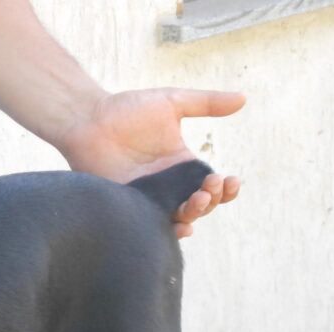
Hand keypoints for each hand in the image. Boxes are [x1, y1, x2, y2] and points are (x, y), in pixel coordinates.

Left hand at [56, 88, 245, 237]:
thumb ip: (206, 103)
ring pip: (179, 217)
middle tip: (211, 186)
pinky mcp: (128, 206)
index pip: (211, 185)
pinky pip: (150, 224)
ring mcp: (148, 197)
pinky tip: (180, 227)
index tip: (231, 180)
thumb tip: (244, 99)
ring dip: (195, 213)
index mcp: (182, 166)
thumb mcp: (172, 102)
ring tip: (197, 201)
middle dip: (212, 200)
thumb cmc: (127, 109)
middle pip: (200, 205)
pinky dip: (167, 229)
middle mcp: (168, 185)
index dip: (225, 188)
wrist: (89, 119)